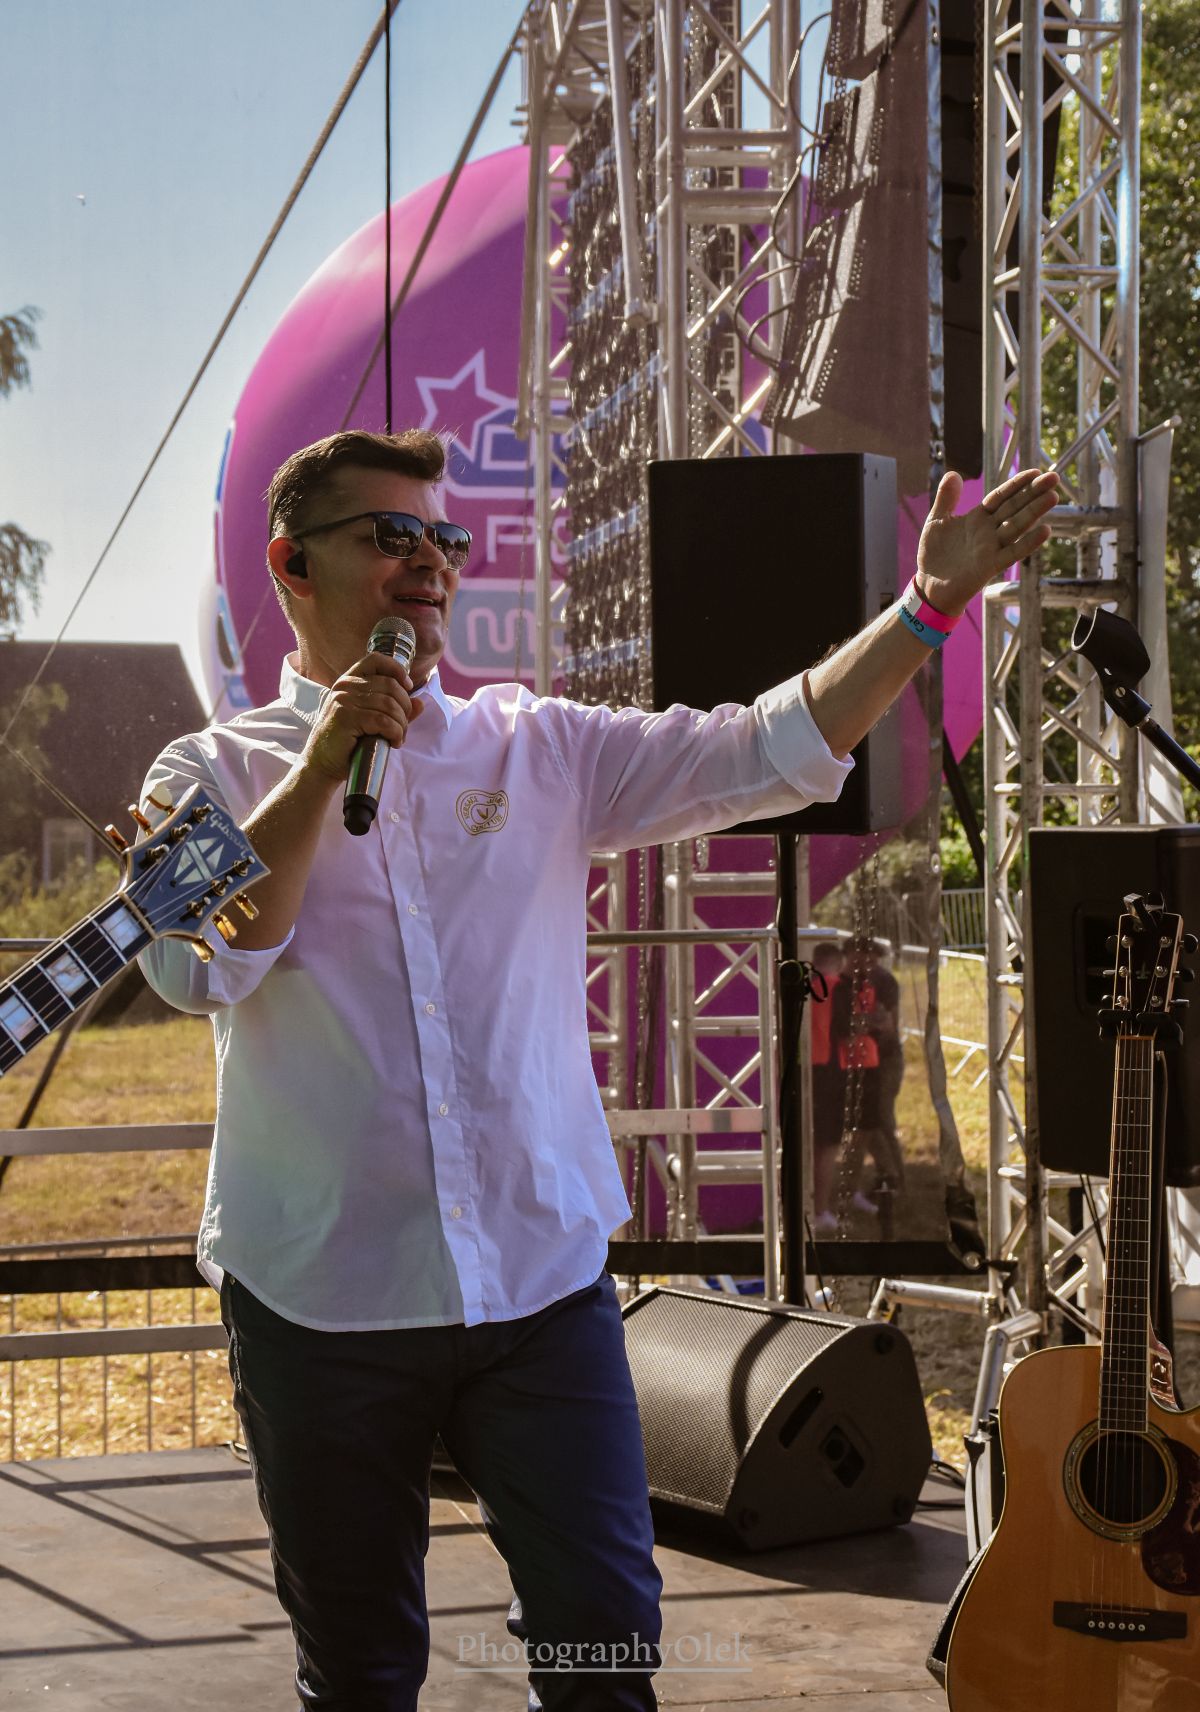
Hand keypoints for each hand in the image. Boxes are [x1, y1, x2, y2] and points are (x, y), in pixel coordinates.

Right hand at [302, 652, 423, 781]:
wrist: (322, 763)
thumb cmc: (347, 742)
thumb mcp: (371, 720)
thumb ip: (395, 710)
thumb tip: (420, 703)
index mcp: (350, 681)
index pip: (375, 660)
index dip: (397, 670)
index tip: (408, 687)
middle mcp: (345, 686)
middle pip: (390, 685)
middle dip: (405, 708)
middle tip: (403, 727)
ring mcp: (344, 700)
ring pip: (389, 705)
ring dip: (401, 724)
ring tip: (398, 737)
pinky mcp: (346, 718)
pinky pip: (383, 721)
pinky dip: (395, 733)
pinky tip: (393, 742)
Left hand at [916, 467, 1060, 617]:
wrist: (930, 585)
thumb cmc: (935, 554)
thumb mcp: (937, 521)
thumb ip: (945, 499)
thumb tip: (953, 473)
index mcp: (978, 517)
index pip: (1001, 496)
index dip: (1017, 484)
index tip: (1035, 471)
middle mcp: (989, 530)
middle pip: (1014, 507)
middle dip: (1033, 492)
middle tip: (1054, 477)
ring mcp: (992, 547)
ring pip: (1017, 525)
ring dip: (1035, 511)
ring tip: (1053, 496)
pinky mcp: (991, 565)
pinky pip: (1013, 552)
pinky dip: (1029, 542)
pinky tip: (1045, 530)